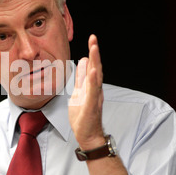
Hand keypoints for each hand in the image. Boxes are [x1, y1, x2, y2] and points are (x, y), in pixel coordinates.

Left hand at [69, 34, 104, 149]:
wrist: (88, 136)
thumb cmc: (83, 117)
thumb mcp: (78, 93)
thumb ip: (81, 79)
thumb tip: (82, 63)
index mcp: (91, 86)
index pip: (92, 66)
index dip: (92, 53)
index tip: (92, 39)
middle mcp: (95, 90)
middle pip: (96, 68)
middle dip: (95, 53)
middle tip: (94, 38)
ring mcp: (94, 97)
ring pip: (96, 77)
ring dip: (96, 62)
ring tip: (94, 48)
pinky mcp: (92, 106)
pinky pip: (92, 92)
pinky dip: (93, 81)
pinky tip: (93, 71)